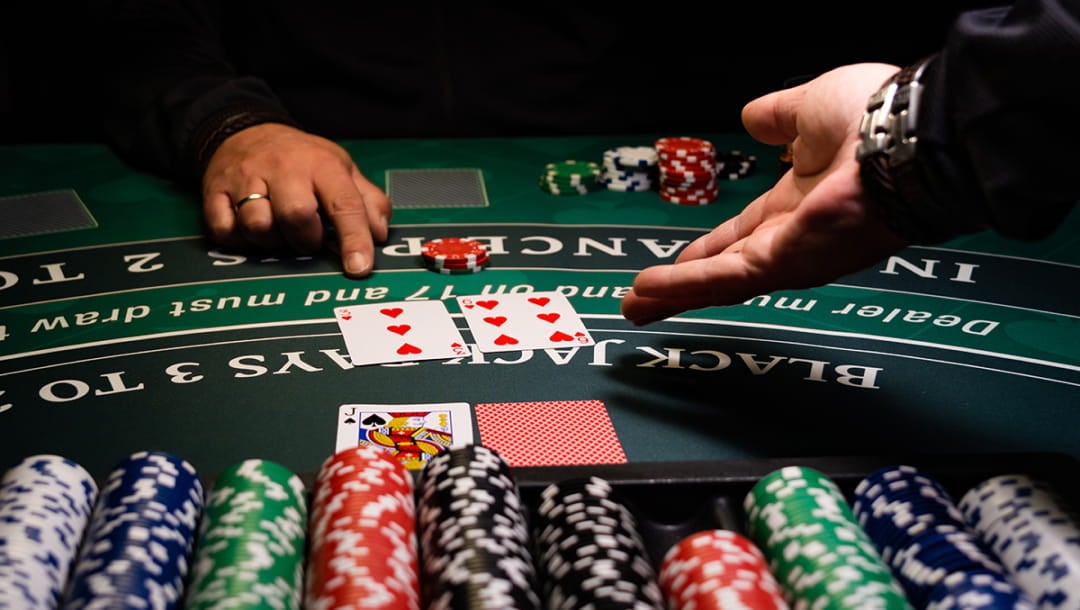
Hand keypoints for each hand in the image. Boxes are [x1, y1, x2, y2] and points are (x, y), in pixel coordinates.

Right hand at [201, 123, 391, 277]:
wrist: (247, 131)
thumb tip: (380, 234)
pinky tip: (249, 231)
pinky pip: (223, 228)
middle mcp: (284, 170)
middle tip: (308, 239)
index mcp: (322, 166)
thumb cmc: (302, 159)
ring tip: (278, 232)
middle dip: (306, 239)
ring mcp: (246, 179)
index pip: (344, 204)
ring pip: (257, 225)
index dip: (354, 239)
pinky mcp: (215, 191)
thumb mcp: (343, 169)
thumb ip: (368, 201)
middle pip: (296, 215)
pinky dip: (238, 239)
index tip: (359, 268)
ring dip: (271, 242)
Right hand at [621, 63, 910, 324]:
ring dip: (673, 294)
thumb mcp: (809, 108)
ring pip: (717, 284)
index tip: (680, 260)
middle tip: (645, 300)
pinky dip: (681, 286)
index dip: (708, 249)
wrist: (904, 137)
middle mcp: (790, 240)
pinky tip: (647, 293)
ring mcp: (787, 258)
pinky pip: (721, 278)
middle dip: (682, 287)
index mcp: (797, 204)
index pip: (741, 235)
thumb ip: (777, 117)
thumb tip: (753, 118)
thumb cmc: (872, 119)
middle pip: (723, 272)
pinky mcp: (781, 265)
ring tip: (634, 307)